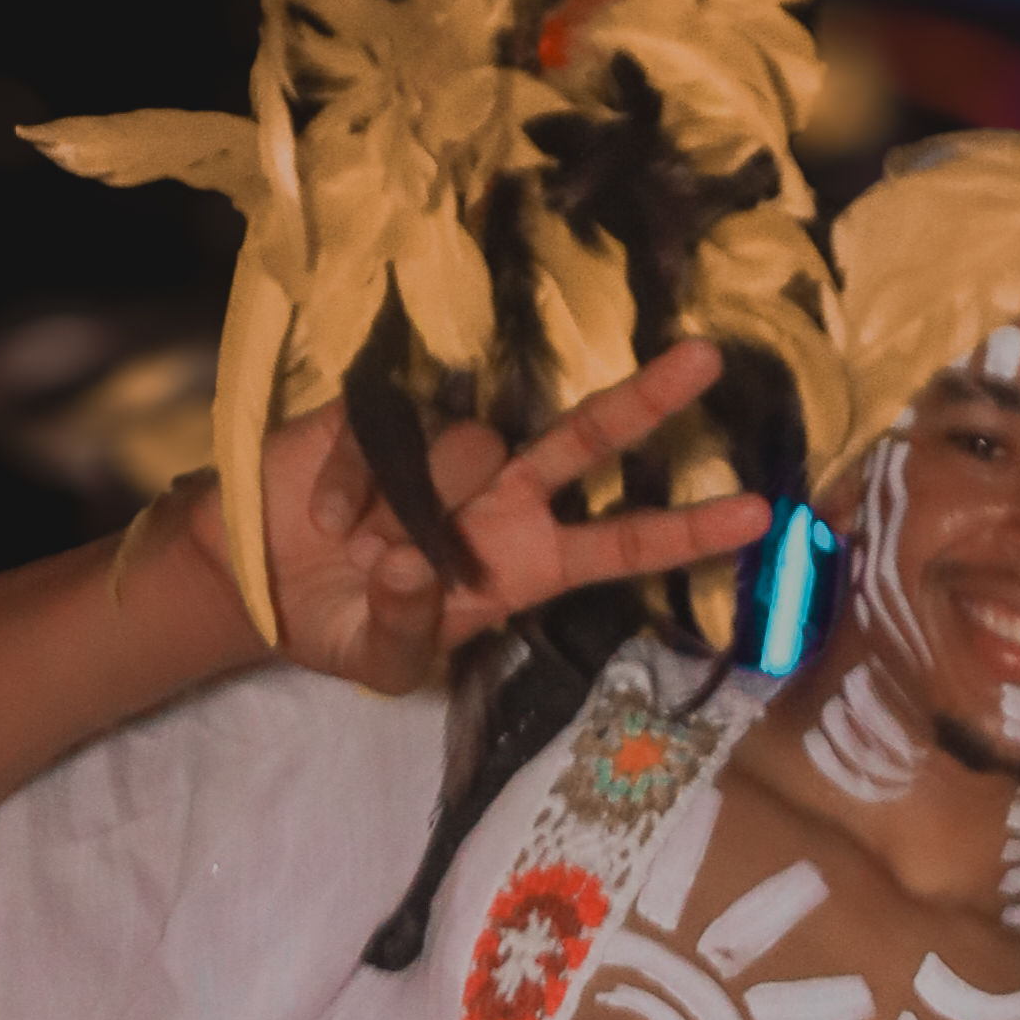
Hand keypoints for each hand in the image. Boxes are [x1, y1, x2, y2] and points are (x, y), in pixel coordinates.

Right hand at [242, 341, 766, 691]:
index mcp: (526, 562)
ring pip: (470, 446)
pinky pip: (382, 439)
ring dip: (411, 505)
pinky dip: (346, 487)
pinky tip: (322, 518)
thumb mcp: (384, 661)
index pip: (620, 543)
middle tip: (708, 358)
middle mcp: (503, 498)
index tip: (758, 514)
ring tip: (358, 547)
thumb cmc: (344, 625)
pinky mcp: (381, 413)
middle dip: (645, 400)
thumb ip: (411, 628)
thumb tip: (417, 561)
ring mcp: (445, 450)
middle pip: (586, 439)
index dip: (685, 529)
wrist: (261, 586)